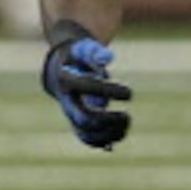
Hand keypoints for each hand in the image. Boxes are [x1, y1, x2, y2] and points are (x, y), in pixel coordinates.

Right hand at [41, 24, 131, 149]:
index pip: (86, 87)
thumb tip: (108, 58)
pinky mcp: (78, 123)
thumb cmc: (77, 56)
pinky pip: (88, 139)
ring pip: (86, 134)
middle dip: (107, 120)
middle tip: (127, 116)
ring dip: (109, 134)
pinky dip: (104, 141)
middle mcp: (67, 101)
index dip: (109, 90)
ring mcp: (71, 115)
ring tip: (126, 123)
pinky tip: (119, 134)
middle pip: (84, 119)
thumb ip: (94, 51)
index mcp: (66, 79)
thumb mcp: (83, 48)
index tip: (129, 92)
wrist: (60, 70)